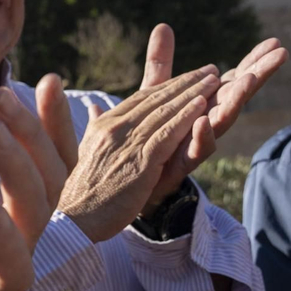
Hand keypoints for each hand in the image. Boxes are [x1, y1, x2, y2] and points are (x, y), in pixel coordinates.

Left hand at [0, 71, 69, 290]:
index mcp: (12, 198)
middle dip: (31, 135)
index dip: (53, 122)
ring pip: (35, 214)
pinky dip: (8, 242)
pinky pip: (13, 271)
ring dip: (19, 171)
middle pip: (49, 177)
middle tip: (4, 99)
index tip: (48, 80)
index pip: (50, 156)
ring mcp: (8, 260)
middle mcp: (20, 226)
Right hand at [59, 62, 220, 242]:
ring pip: (165, 112)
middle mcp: (115, 128)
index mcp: (104, 125)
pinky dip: (186, 118)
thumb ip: (95, 126)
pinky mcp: (141, 163)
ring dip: (192, 94)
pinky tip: (202, 106)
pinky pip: (167, 134)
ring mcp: (127, 144)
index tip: (190, 75)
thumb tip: (94, 106)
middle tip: (210, 70)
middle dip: (186, 82)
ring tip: (214, 81)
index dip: (168, 85)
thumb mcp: (86, 151)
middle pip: (156, 99)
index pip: (141, 98)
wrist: (76, 220)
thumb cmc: (83, 191)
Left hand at [138, 26, 288, 203]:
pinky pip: (194, 149)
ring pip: (222, 120)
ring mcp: (196, 141)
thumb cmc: (150, 132)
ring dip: (236, 100)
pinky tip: (203, 121)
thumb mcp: (154, 92)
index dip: (253, 61)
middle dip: (258, 74)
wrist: (132, 177)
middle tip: (280, 54)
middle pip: (237, 95)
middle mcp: (206, 120)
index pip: (234, 79)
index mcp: (204, 103)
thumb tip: (163, 25)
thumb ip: (161, 63)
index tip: (274, 42)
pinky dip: (200, 135)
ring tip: (250, 80)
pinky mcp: (180, 161)